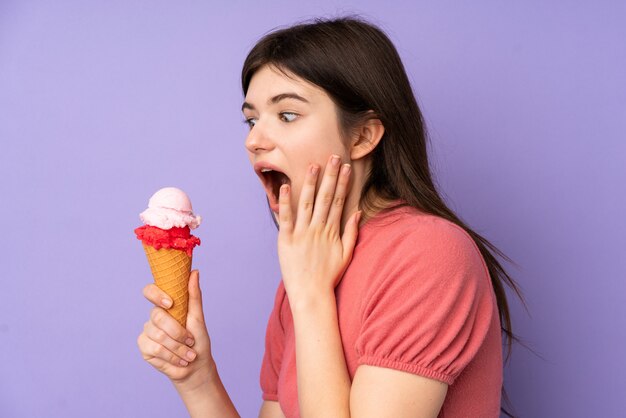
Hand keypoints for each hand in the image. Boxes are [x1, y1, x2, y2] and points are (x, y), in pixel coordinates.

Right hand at [137, 270, 214, 391]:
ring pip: (158, 335)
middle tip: (190, 341)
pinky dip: (171, 356)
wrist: (196, 366)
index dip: (156, 295)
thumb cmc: (198, 341)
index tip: (170, 303)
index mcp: (165, 306)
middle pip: (157, 316)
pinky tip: (179, 360)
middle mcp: (154, 317)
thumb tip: (195, 271)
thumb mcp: (198, 318)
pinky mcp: (144, 347)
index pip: (150, 291)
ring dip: (178, 348)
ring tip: (189, 354)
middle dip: (177, 332)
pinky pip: (155, 348)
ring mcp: (147, 332)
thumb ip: (194, 296)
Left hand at [277, 154, 360, 304]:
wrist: (311, 294)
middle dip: (330, 176)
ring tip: (313, 165)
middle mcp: (318, 229)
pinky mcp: (286, 240)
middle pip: (326, 197)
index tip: (346, 167)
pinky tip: (286, 186)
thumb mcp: (346, 254)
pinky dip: (285, 202)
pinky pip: (286, 217)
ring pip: (307, 203)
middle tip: (333, 156)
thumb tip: (357, 213)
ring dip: (310, 183)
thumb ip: (351, 233)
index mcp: (332, 231)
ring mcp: (302, 233)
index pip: (340, 201)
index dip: (343, 183)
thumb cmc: (329, 276)